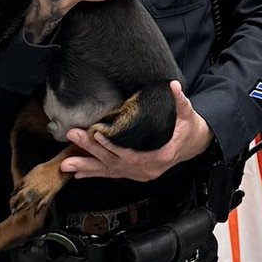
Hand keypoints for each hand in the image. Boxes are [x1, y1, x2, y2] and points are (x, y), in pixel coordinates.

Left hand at [60, 82, 212, 181]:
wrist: (194, 144)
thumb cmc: (188, 129)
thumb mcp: (187, 114)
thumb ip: (180, 100)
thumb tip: (173, 86)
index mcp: (161, 155)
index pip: (132, 153)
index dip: (113, 146)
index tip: (96, 134)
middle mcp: (148, 169)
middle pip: (116, 162)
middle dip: (92, 152)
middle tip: (73, 138)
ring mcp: (141, 173)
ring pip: (111, 171)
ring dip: (88, 167)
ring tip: (66, 165)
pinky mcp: (135, 173)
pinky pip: (113, 174)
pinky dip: (96, 174)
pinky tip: (79, 174)